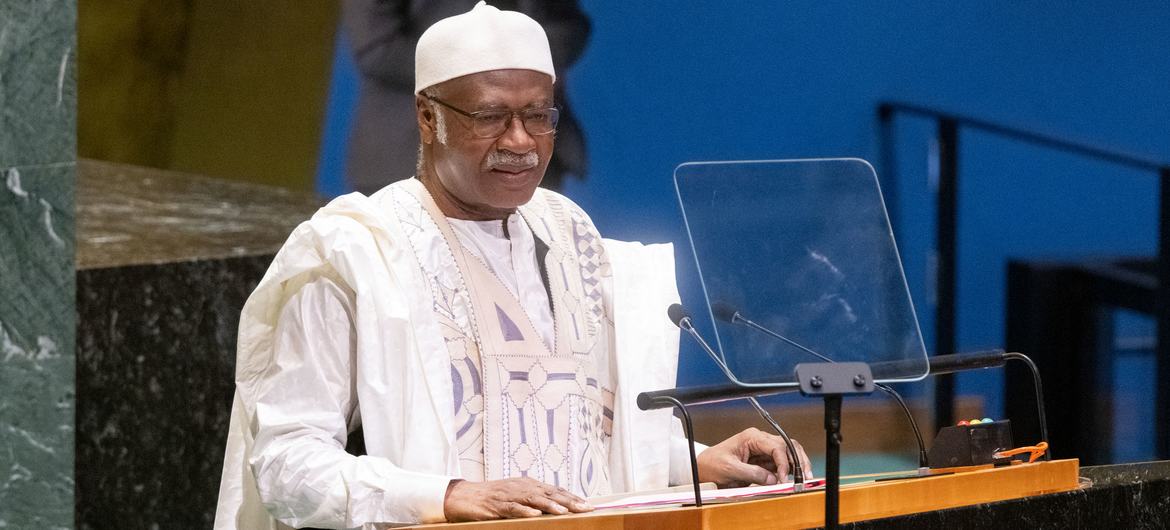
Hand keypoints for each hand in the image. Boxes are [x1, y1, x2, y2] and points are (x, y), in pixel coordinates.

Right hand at [442, 477, 593, 521]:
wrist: (463, 496)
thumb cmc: (492, 498)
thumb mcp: (516, 496)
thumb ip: (534, 500)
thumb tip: (556, 507)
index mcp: (528, 485)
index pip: (555, 491)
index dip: (572, 497)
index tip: (589, 504)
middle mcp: (522, 487)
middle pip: (549, 493)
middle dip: (569, 501)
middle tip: (586, 507)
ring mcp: (509, 495)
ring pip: (533, 500)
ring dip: (550, 505)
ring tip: (564, 511)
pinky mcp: (497, 505)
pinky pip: (512, 508)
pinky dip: (524, 511)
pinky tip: (534, 515)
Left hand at [696, 427, 812, 487]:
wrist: (703, 467)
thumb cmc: (712, 462)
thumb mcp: (730, 469)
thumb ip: (752, 473)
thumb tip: (772, 478)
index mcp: (752, 437)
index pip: (776, 446)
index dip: (783, 463)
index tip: (784, 479)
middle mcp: (760, 440)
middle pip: (787, 446)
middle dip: (798, 460)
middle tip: (805, 477)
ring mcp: (763, 450)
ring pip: (788, 453)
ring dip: (797, 465)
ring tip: (803, 479)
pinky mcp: (763, 460)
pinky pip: (781, 464)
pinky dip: (789, 471)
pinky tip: (792, 480)